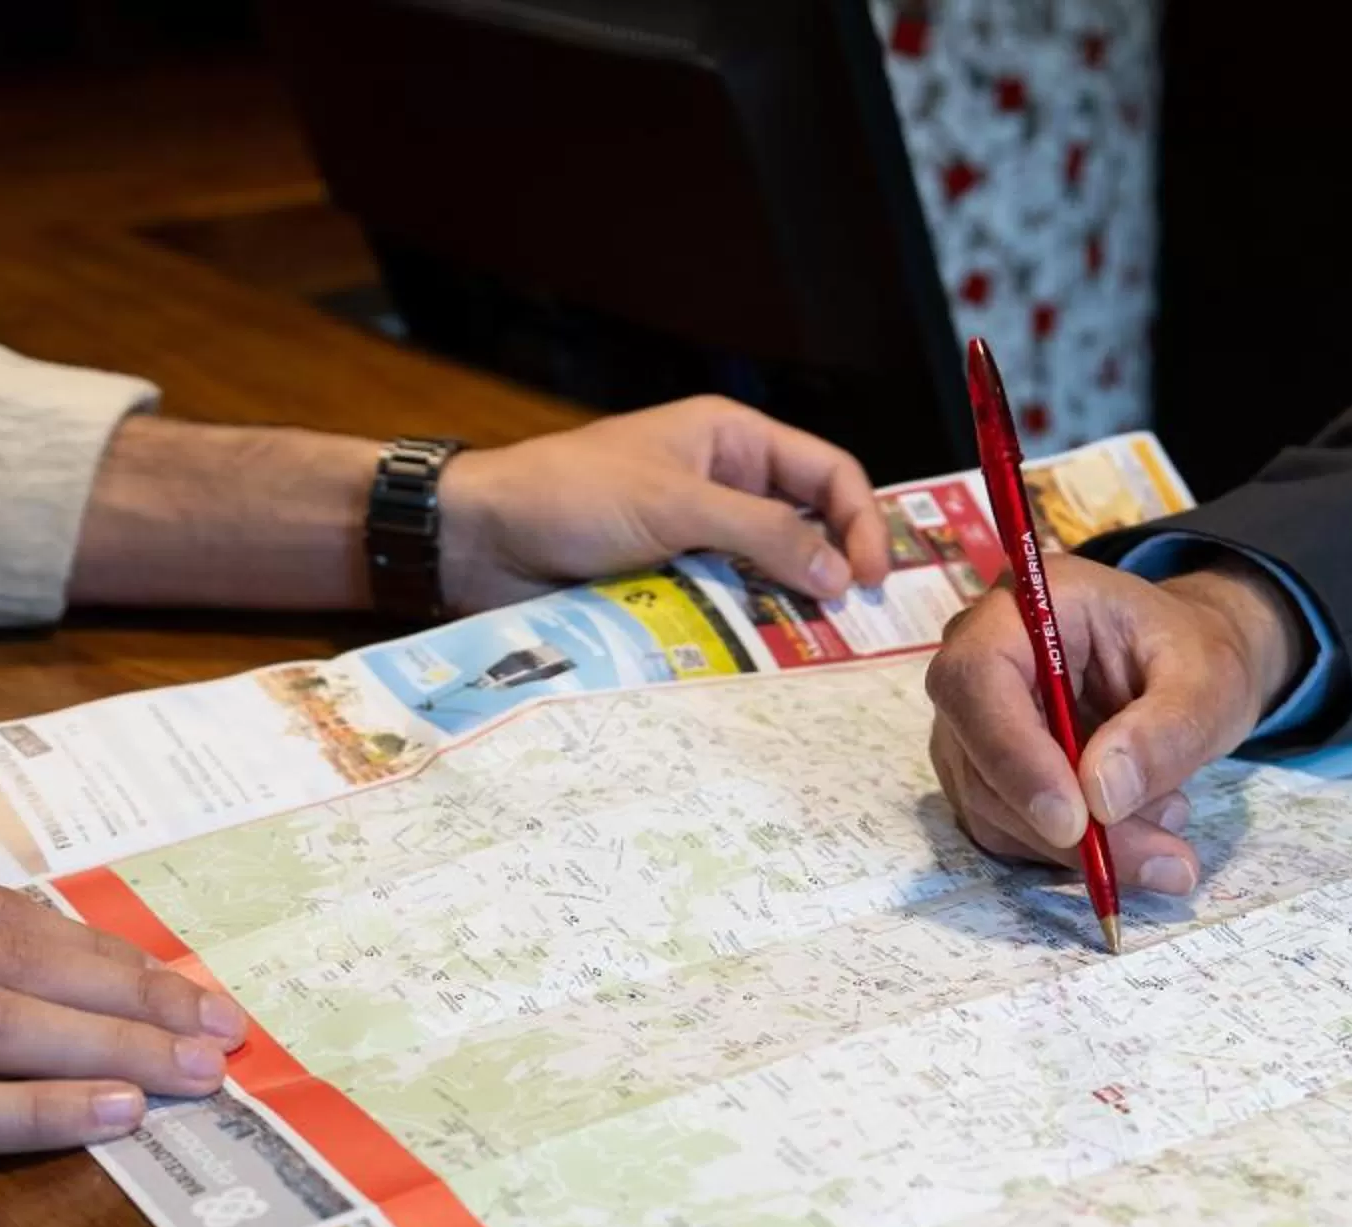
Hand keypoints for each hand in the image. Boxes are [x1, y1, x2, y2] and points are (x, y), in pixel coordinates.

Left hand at [443, 396, 894, 609]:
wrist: (481, 539)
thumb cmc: (571, 495)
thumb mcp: (676, 505)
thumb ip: (762, 535)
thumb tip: (840, 576)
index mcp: (731, 441)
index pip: (828, 474)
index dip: (861, 522)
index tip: (871, 579)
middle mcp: (724, 486)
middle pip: (808, 529)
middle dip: (836, 571)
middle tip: (858, 625)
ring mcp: (698, 539)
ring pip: (771, 576)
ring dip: (793, 609)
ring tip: (817, 649)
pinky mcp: (671, 584)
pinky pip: (728, 609)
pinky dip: (749, 631)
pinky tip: (764, 659)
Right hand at [924, 551, 1308, 894]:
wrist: (1187, 669)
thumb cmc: (1193, 655)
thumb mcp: (1207, 683)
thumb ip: (1164, 732)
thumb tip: (1102, 797)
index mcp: (1027, 607)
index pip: (976, 677)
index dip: (1012, 755)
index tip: (1074, 821)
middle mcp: (979, 658)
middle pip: (978, 756)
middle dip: (1060, 826)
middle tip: (1160, 861)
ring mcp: (973, 723)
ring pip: (991, 808)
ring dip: (1077, 850)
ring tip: (1167, 835)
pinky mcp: (985, 775)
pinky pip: (1009, 832)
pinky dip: (1071, 854)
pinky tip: (1136, 831)